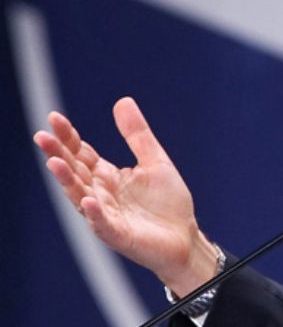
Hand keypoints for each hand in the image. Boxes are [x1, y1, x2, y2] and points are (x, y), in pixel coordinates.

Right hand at [32, 96, 220, 295]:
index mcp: (108, 176)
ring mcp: (106, 214)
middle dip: (58, 154)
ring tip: (54, 163)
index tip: (54, 118)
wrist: (184, 237)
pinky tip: (88, 201)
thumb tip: (122, 101)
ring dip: (67, 180)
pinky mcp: (118, 234)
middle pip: (74, 171)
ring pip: (80, 195)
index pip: (81, 153)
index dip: (68, 137)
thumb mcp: (155, 160)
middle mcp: (100, 194)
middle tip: (42, 136)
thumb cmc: (168, 202)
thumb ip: (137, 135)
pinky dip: (94, 213)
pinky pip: (102, 223)